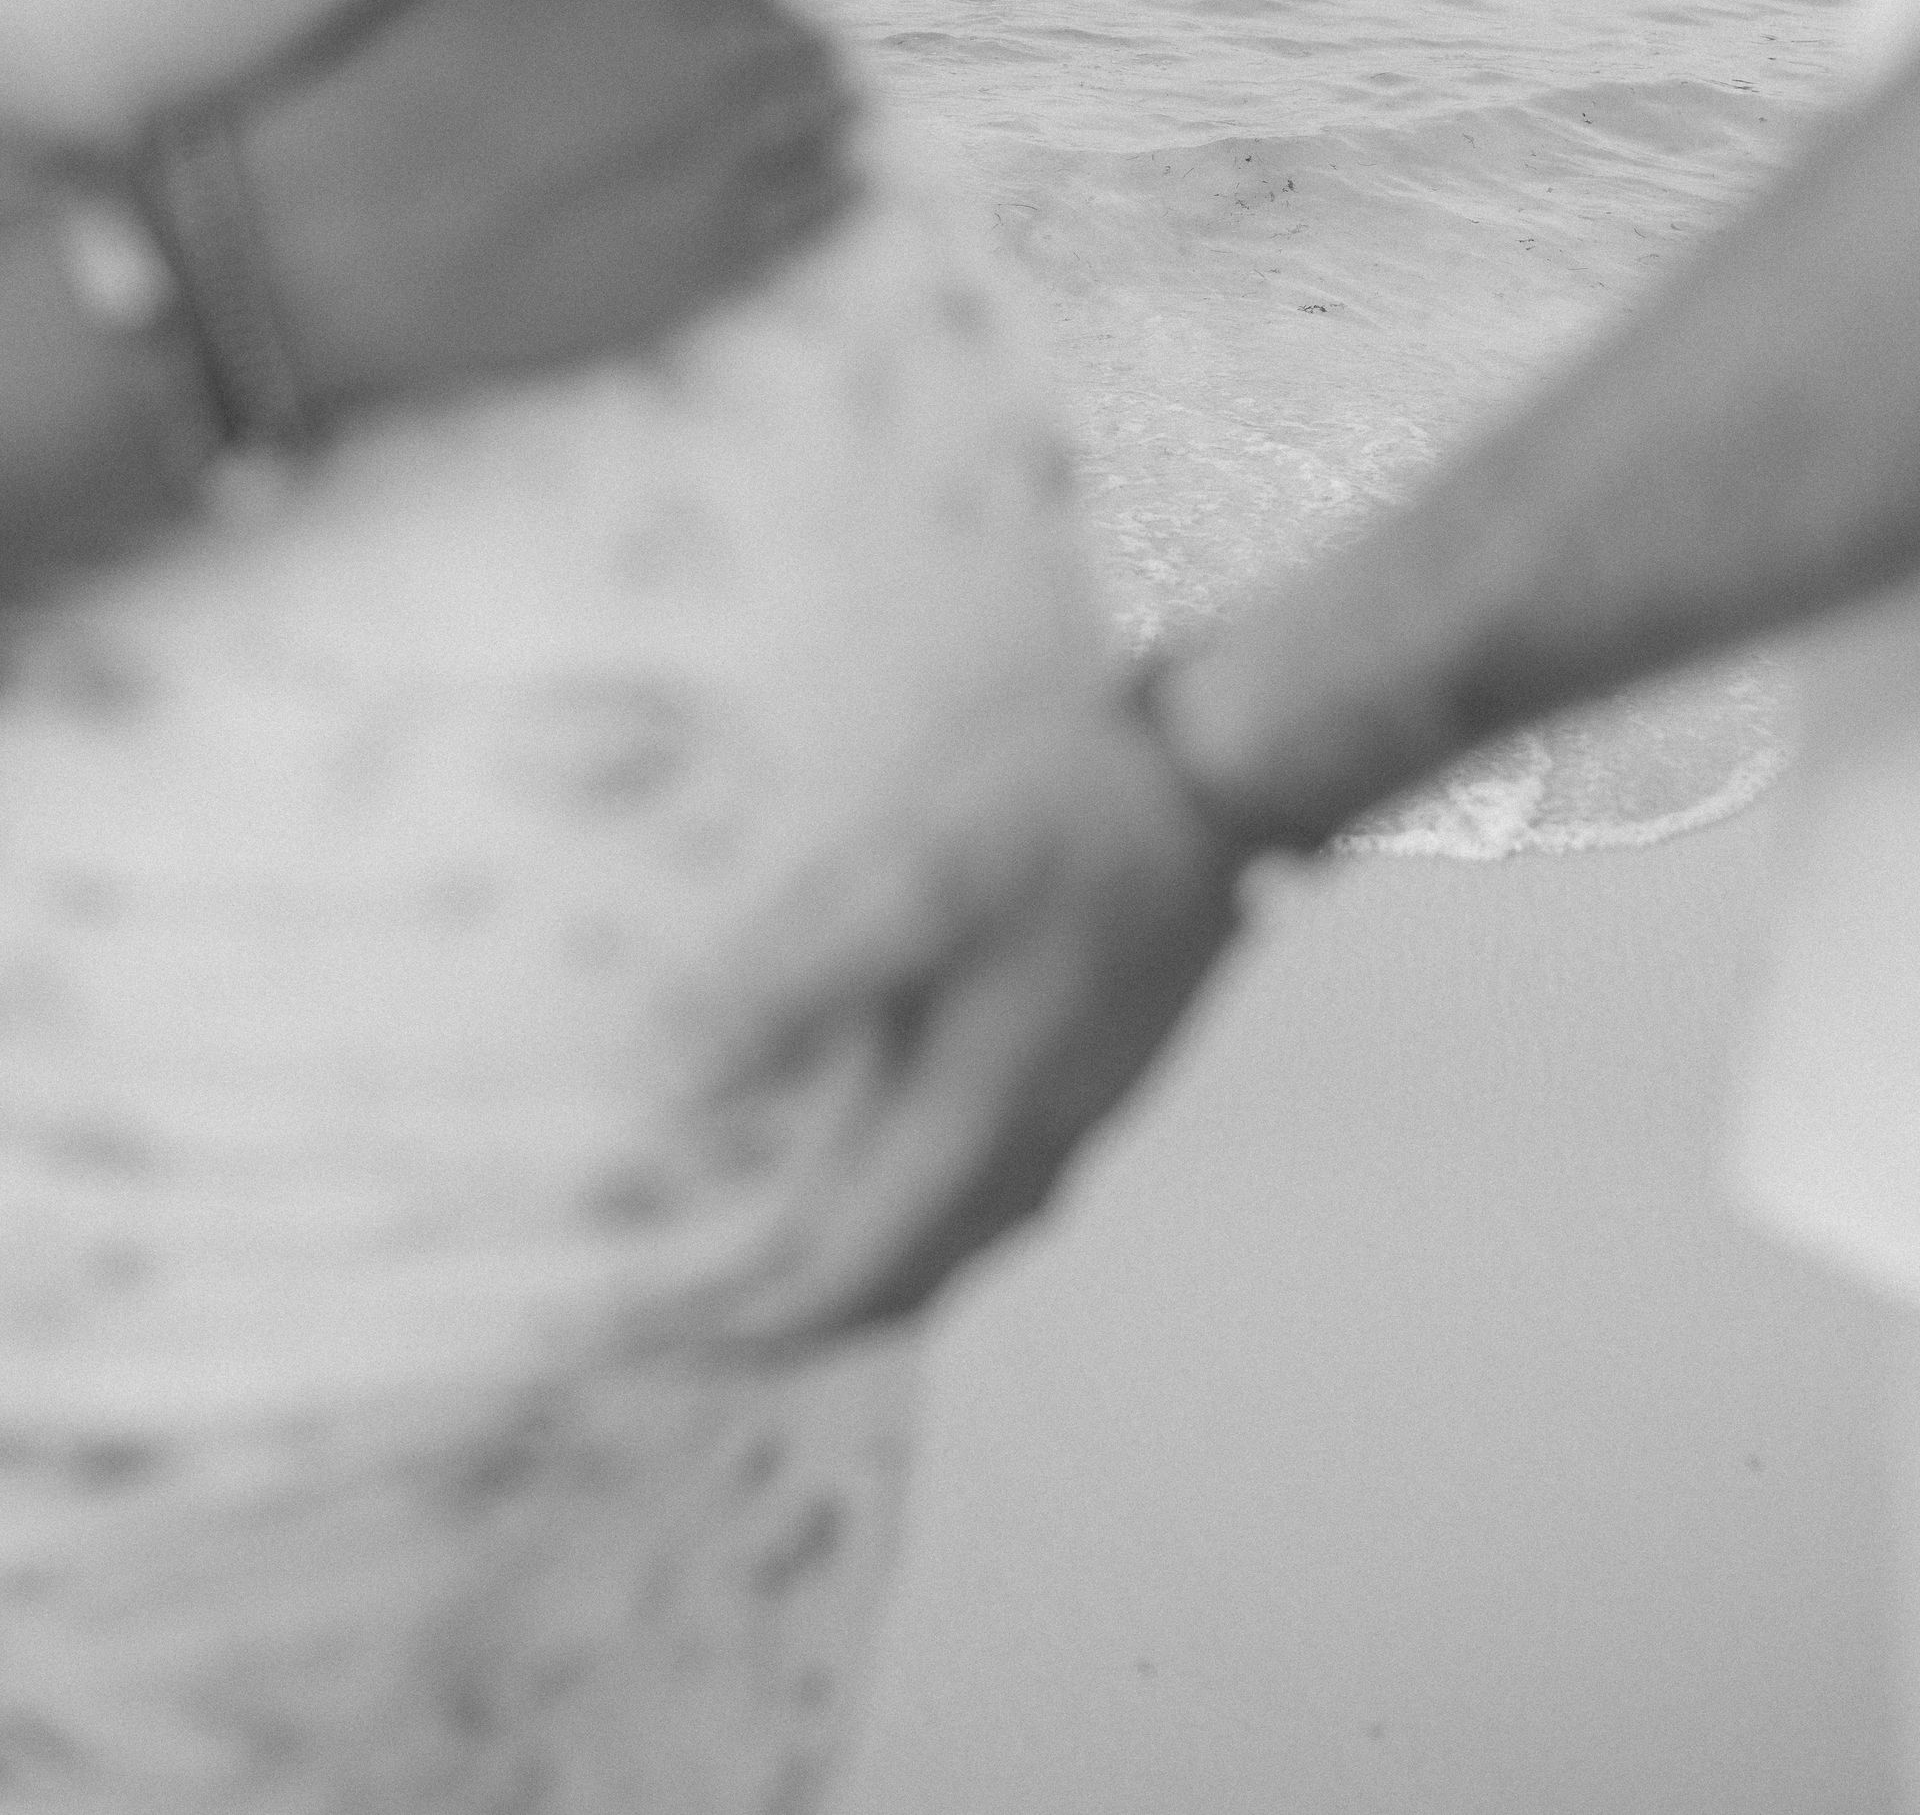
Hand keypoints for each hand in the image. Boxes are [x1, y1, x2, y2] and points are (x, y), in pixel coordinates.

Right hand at [238, 0, 860, 417]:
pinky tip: (856, 184)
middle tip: (824, 62)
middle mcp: (693, 67)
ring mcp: (711, 170)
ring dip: (829, 115)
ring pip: (812, 129)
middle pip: (789, 51)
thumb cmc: (376, 106)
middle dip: (802, 54)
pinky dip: (837, 195)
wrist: (344, 245)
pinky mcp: (705, 264)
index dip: (750, 3)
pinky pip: (805, 219)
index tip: (759, 13)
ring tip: (845, 113)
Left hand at [680, 684, 1241, 1349]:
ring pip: (942, 1246)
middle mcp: (1032, 1141)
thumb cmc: (1070, 807)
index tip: (637, 1331)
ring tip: (747, 1258)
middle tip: (672, 1317)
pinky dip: (892, 1208)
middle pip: (892, 1289)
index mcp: (979, 1118)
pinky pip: (975, 1189)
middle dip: (774, 1318)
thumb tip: (672, 1080)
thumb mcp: (913, 877)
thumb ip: (791, 980)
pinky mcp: (1087, 1063)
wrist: (1220, 765)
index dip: (726, 1318)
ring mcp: (1072, 1108)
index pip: (835, 1279)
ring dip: (838, 1270)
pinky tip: (866, 1148)